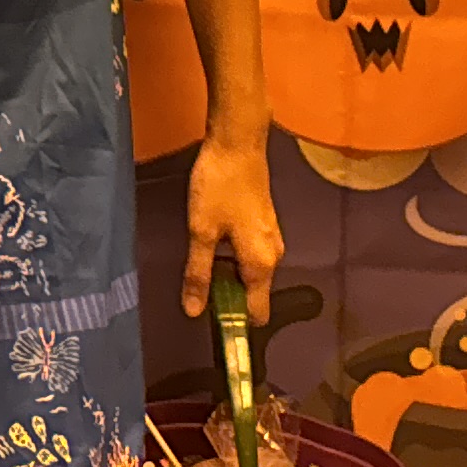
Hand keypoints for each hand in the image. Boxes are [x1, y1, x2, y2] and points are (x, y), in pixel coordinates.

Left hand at [181, 127, 284, 330]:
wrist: (238, 143)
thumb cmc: (218, 187)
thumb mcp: (201, 232)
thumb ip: (198, 273)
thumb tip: (194, 312)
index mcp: (262, 265)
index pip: (257, 313)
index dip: (234, 323)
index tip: (209, 323)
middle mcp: (273, 257)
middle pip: (252, 294)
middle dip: (226, 298)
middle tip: (193, 288)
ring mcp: (270, 239)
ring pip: (248, 273)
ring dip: (226, 275)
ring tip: (196, 264)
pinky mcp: (263, 225)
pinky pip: (248, 255)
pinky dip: (230, 258)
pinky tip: (208, 244)